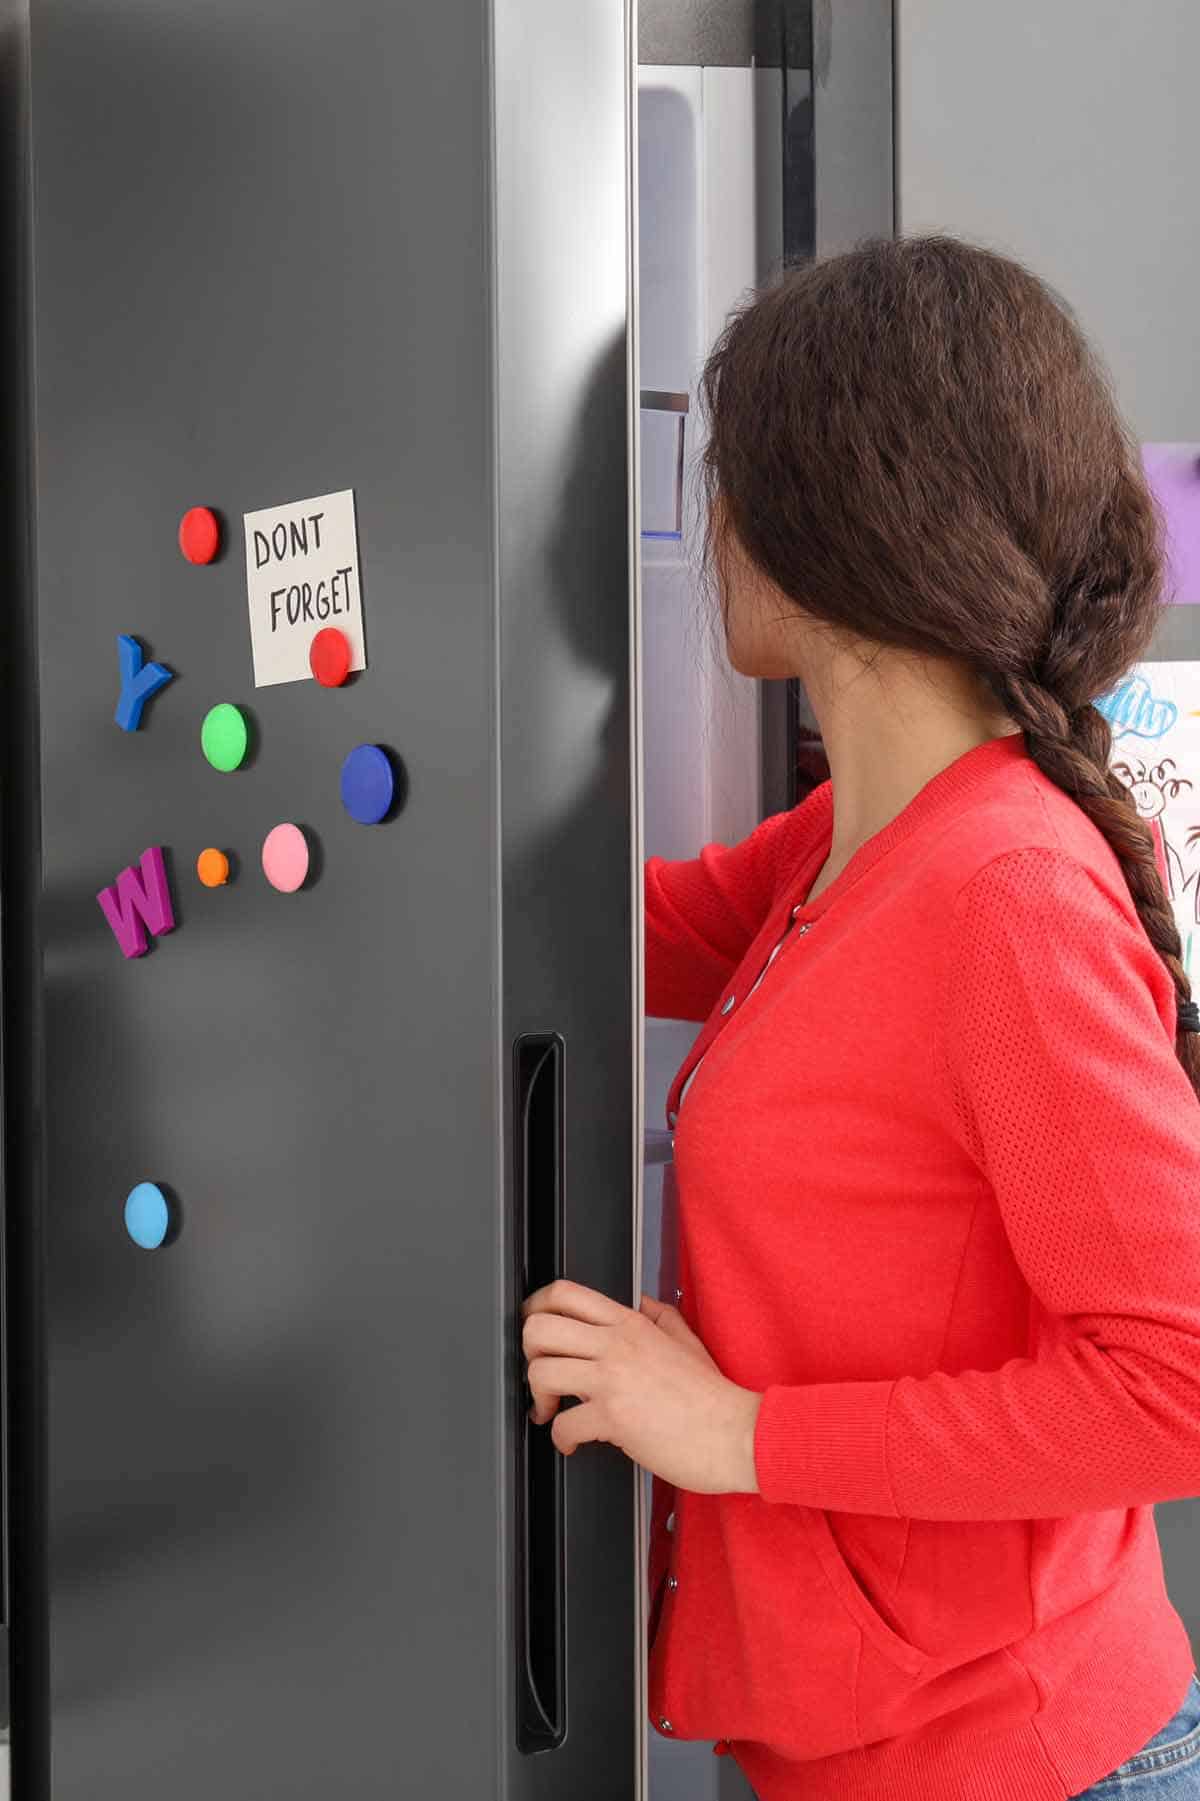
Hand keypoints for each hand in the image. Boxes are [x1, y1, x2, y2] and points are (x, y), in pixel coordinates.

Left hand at [521, 1279, 761, 1494]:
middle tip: (541, 1373)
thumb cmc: (713, 1397)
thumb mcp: (687, 1341)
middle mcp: (617, 1344)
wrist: (736, 1433)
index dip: (536, 1307)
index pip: (566, 1293)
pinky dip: (561, 1438)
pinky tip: (573, 1441)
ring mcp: (613, 1379)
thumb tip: (642, 1302)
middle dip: (529, 1354)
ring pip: (540, 1372)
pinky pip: (562, 1424)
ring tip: (551, 1409)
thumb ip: (660, 1316)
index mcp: (631, 1323)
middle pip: (539, 1327)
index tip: (533, 1326)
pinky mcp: (613, 1418)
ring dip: (537, 1397)